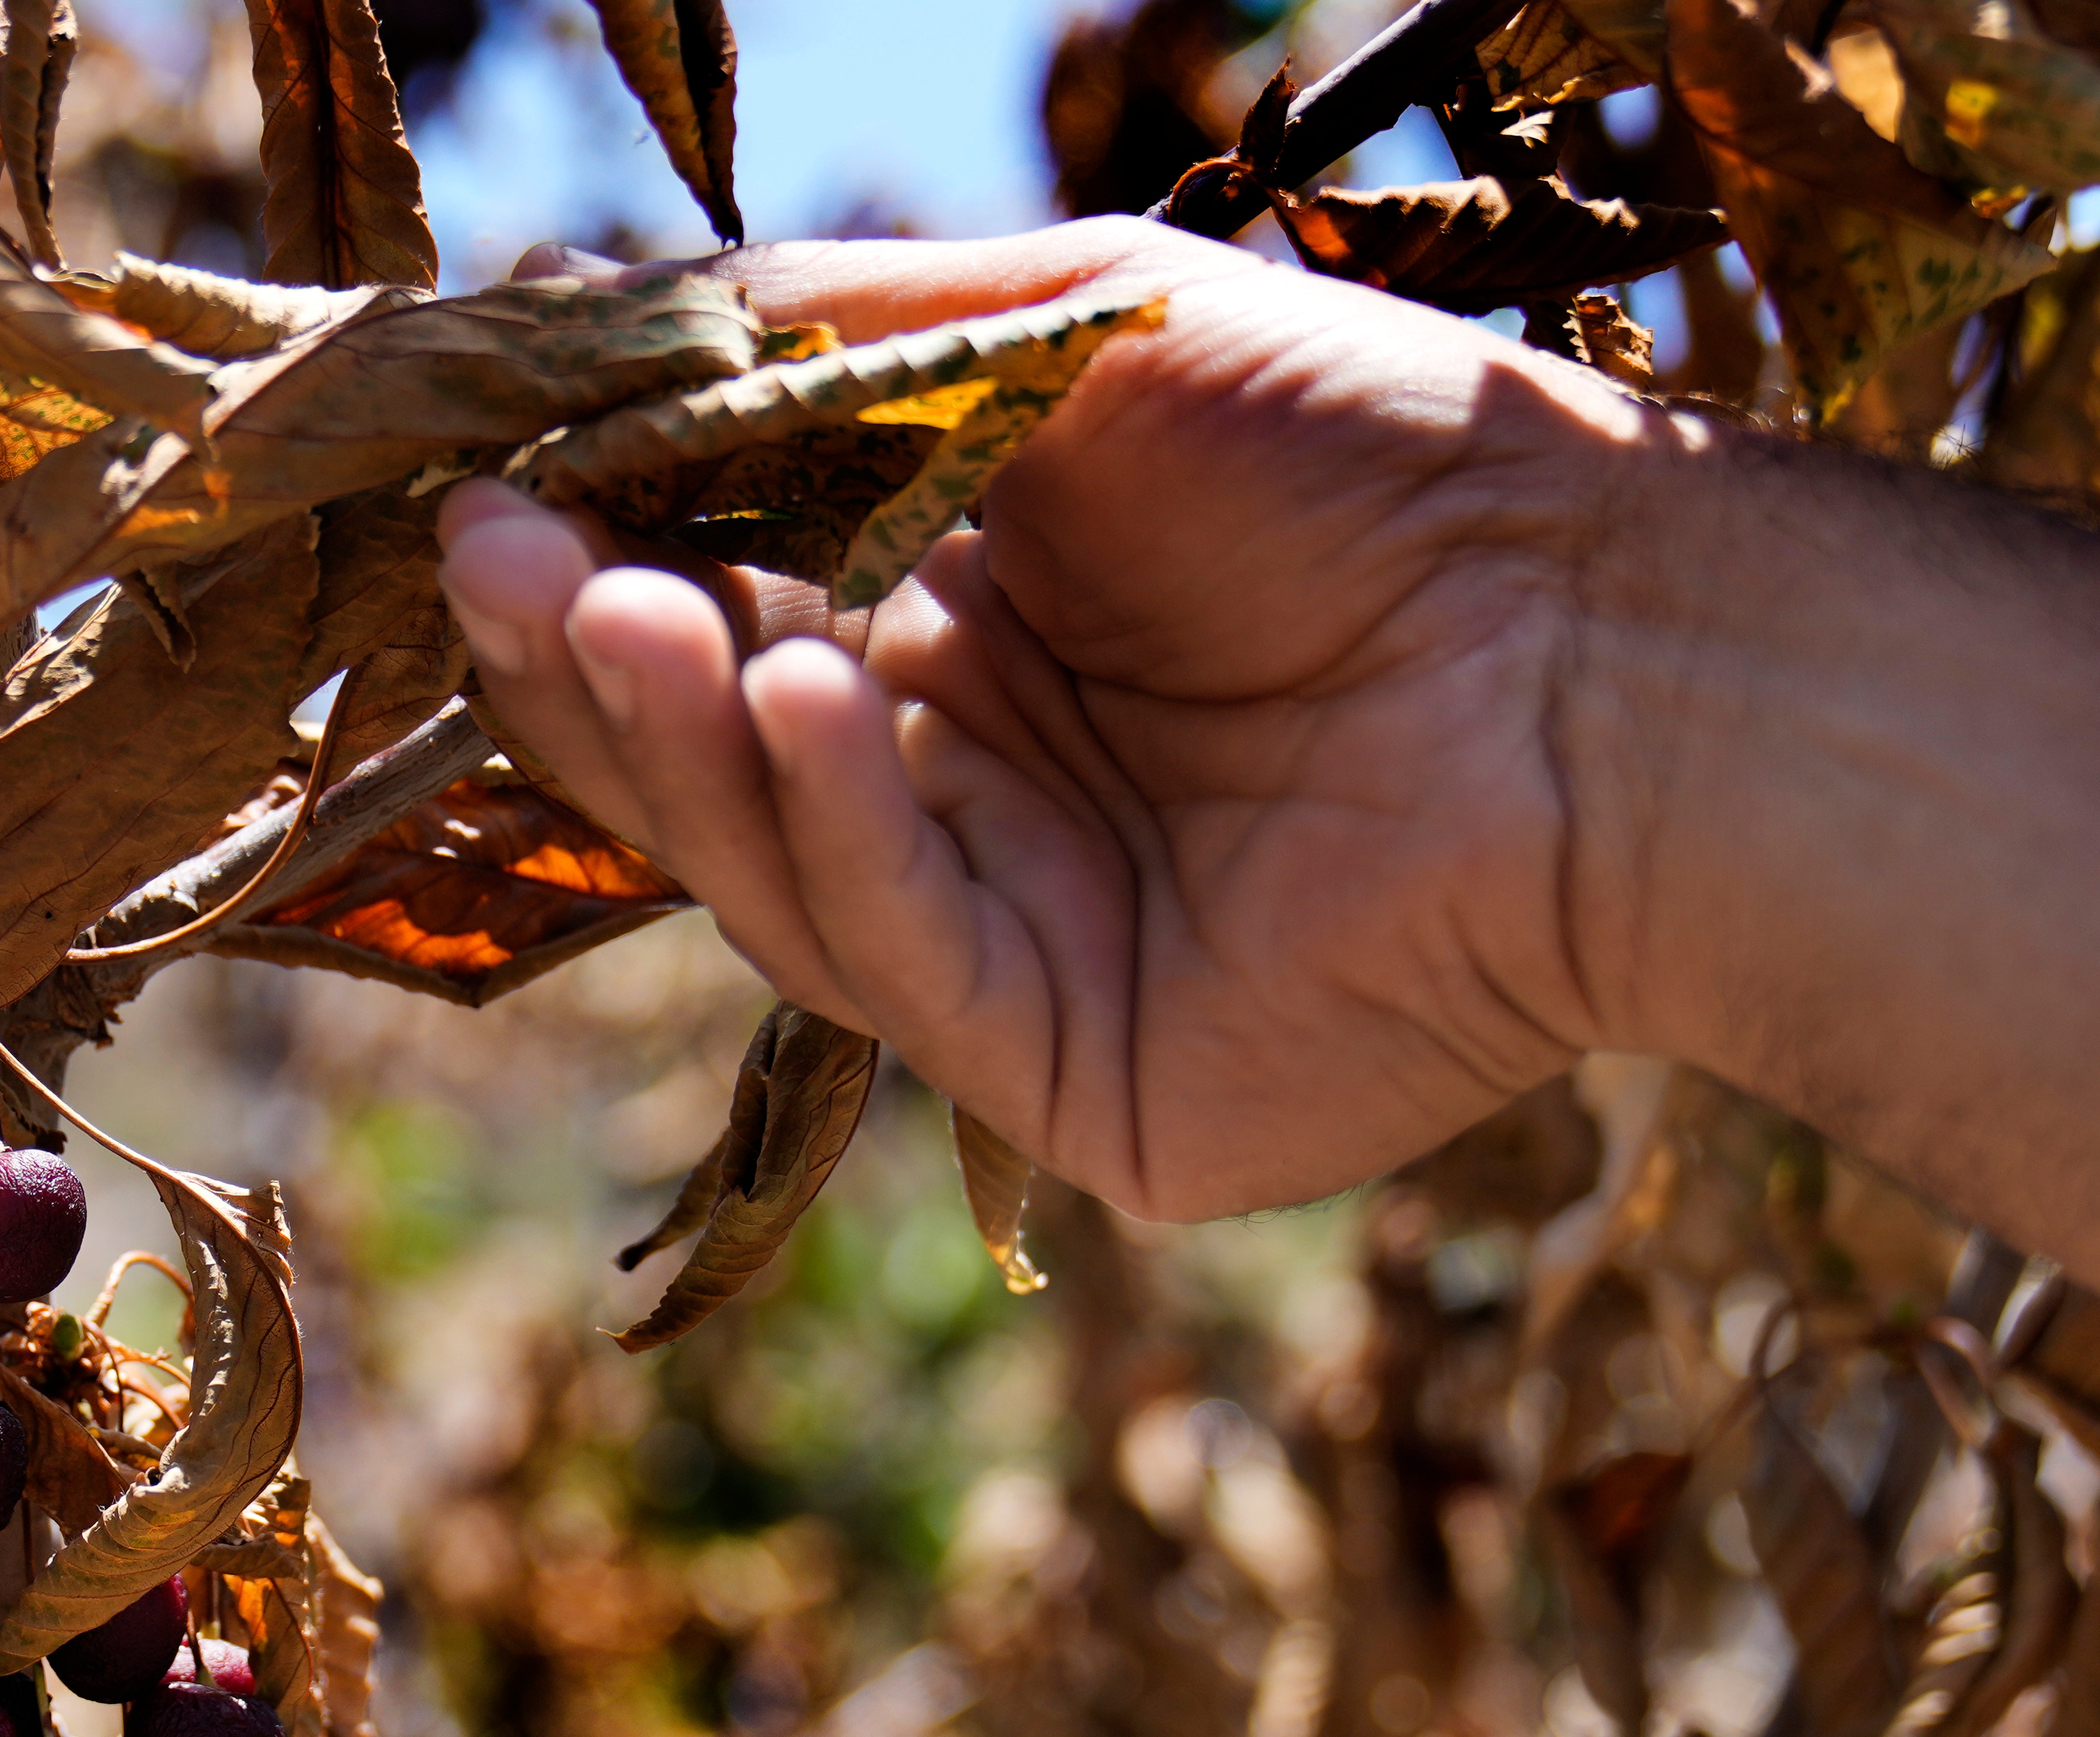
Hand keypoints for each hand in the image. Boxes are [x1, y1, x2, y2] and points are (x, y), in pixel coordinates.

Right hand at [438, 222, 1680, 1220]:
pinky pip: (905, 957)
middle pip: (710, 769)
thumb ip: (828, 336)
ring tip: (617, 600)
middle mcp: (974, 805)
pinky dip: (832, 823)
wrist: (1618, 644)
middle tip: (490, 549)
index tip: (481, 480)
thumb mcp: (1071, 332)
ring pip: (777, 872)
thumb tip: (571, 298)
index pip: (716, 631)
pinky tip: (795, 691)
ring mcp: (1017, 953)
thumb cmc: (1377, 458)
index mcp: (966, 648)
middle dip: (589, 659)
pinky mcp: (1073, 1075)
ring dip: (682, 735)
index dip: (592, 566)